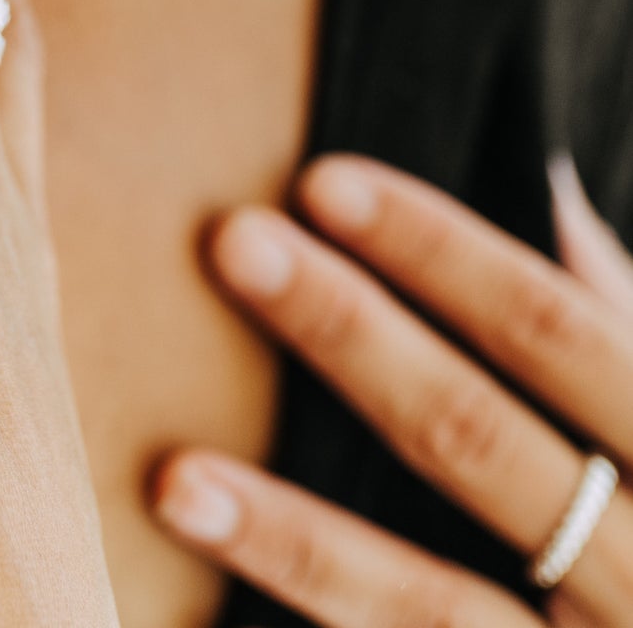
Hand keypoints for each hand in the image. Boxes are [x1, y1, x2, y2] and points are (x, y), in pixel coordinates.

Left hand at [152, 154, 632, 624]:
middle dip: (350, 335)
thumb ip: (612, 314)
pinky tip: (215, 595)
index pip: (552, 328)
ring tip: (177, 481)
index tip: (322, 183)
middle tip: (235, 244)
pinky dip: (316, 617)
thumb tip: (536, 182)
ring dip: (294, 533)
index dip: (440, 251)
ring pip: (431, 601)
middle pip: (475, 438)